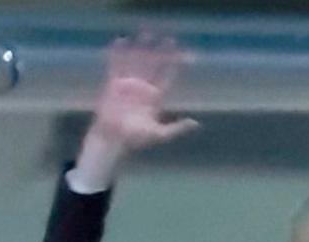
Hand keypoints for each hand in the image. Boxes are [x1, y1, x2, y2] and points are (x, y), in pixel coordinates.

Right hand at [72, 36, 198, 184]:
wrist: (113, 140)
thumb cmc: (135, 139)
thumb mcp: (159, 135)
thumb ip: (176, 128)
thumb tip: (195, 123)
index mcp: (155, 97)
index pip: (168, 77)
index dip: (175, 65)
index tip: (184, 53)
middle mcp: (143, 88)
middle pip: (154, 65)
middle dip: (161, 52)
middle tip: (168, 38)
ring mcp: (129, 84)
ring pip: (137, 61)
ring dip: (141, 48)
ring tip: (146, 33)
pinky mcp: (113, 84)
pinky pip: (116, 65)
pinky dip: (118, 53)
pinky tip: (121, 40)